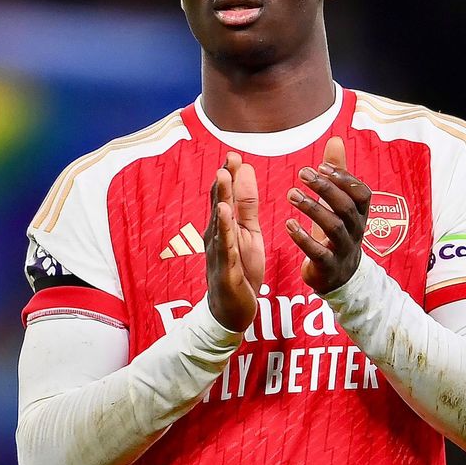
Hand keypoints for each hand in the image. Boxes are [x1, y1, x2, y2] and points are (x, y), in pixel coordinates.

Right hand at [205, 152, 264, 331]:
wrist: (231, 311)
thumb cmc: (240, 270)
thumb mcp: (248, 233)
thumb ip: (247, 205)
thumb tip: (246, 173)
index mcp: (225, 227)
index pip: (225, 196)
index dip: (230, 175)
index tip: (235, 153)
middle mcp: (217, 236)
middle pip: (219, 203)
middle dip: (224, 180)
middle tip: (229, 156)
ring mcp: (218, 252)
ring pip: (220, 221)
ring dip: (220, 198)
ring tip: (223, 176)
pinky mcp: (225, 269)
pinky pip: (225, 246)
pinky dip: (224, 229)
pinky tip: (224, 214)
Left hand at [285, 137, 371, 293]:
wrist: (339, 277)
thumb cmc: (337, 234)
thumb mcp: (340, 204)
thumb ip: (338, 174)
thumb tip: (336, 140)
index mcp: (359, 214)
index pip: (361, 193)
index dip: (345, 179)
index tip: (322, 165)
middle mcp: (355, 231)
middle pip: (346, 207)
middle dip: (325, 189)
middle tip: (303, 173)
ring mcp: (343, 250)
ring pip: (334, 227)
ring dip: (313, 208)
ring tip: (291, 195)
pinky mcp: (329, 266)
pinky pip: (318, 252)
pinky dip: (303, 238)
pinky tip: (288, 225)